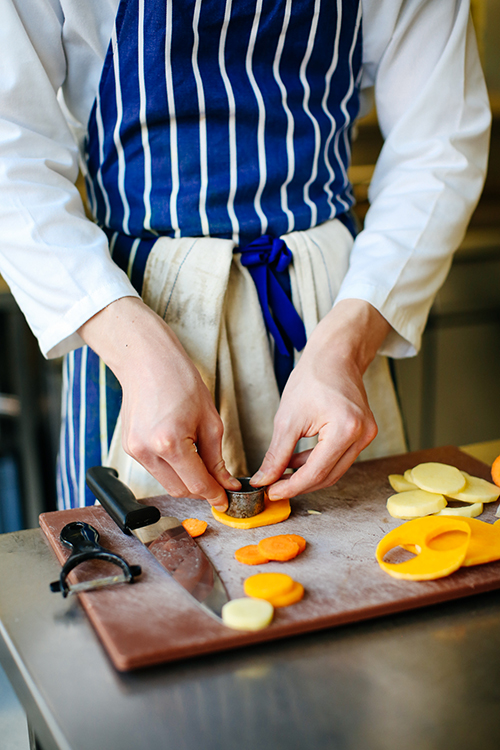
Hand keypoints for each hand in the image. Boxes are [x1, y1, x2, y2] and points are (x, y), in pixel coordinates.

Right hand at [79, 297, 239, 509]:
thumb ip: (216, 458)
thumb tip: (225, 483)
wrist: (147, 362)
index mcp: (170, 443)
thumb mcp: (210, 420)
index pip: (197, 484)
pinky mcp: (129, 448)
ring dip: (186, 479)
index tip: (226, 499)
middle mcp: (148, 451)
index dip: (215, 495)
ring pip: (167, 483)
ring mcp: (135, 451)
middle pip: (180, 490)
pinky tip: (181, 449)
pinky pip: (156, 469)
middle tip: (219, 481)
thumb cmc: (180, 381)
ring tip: (199, 458)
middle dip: (202, 489)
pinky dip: (172, 468)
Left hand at [250, 299, 391, 498]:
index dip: (291, 486)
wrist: (335, 354)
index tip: (270, 492)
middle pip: (328, 475)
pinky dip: (318, 462)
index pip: (316, 472)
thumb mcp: (287, 418)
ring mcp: (367, 435)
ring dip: (308, 474)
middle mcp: (362, 435)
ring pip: (335, 470)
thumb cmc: (312, 377)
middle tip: (273, 486)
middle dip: (299, 484)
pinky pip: (339, 458)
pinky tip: (298, 459)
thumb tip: (263, 480)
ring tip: (282, 471)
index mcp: (346, 429)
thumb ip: (276, 454)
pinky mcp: (365, 433)